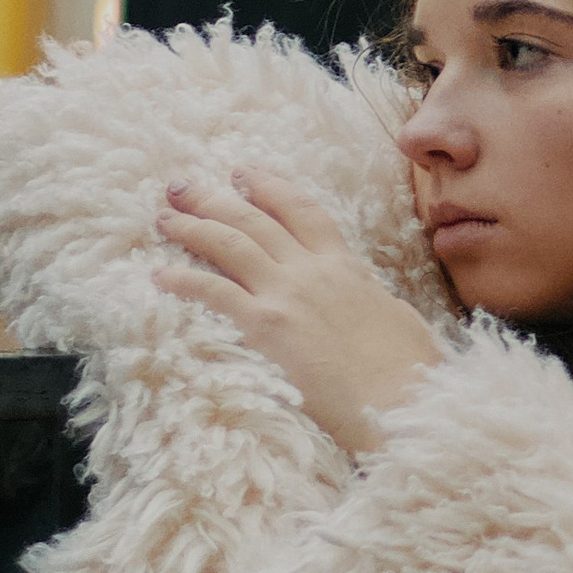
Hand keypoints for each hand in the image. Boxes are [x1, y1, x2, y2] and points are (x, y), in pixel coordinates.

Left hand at [155, 171, 440, 451]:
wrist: (404, 400)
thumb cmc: (411, 370)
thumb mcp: (398, 318)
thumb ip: (372, 300)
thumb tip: (369, 299)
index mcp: (346, 266)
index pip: (302, 211)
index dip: (268, 187)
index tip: (242, 172)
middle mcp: (312, 270)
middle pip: (255, 220)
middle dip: (214, 199)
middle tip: (181, 186)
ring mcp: (288, 295)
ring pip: (231, 245)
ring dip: (193, 227)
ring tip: (164, 216)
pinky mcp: (267, 327)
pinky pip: (216, 293)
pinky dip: (185, 280)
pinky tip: (161, 274)